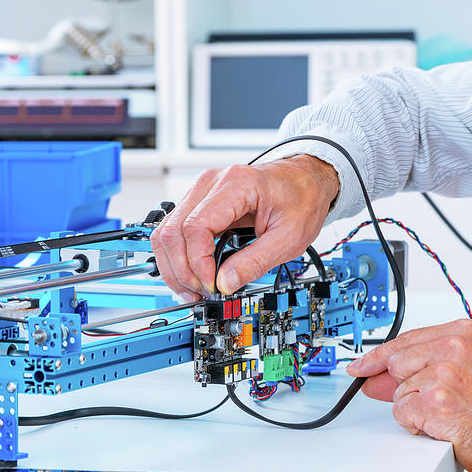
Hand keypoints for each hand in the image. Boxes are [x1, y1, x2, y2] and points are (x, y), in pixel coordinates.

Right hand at [150, 155, 338, 299]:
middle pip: (173, 230)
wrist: (305, 180)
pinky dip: (177, 255)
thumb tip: (225, 284)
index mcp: (235, 185)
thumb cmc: (301, 199)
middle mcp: (210, 183)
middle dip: (182, 269)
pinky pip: (174, 229)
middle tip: (201, 291)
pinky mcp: (198, 202)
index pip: (196, 226)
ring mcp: (201, 191)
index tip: (212, 284)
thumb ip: (254, 262)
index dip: (198, 262)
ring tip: (193, 288)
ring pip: (166, 231)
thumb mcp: (288, 237)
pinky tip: (191, 273)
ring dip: (174, 265)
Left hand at [347, 319, 471, 471]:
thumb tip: (372, 373)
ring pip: (398, 390)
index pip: (404, 340)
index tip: (360, 364)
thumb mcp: (466, 373)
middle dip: (407, 386)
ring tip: (449, 413)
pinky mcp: (435, 402)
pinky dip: (417, 425)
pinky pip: (401, 413)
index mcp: (464, 332)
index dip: (378, 356)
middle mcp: (455, 348)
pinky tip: (443, 425)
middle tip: (438, 400)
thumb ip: (420, 365)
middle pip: (396, 363)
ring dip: (416, 407)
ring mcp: (445, 374)